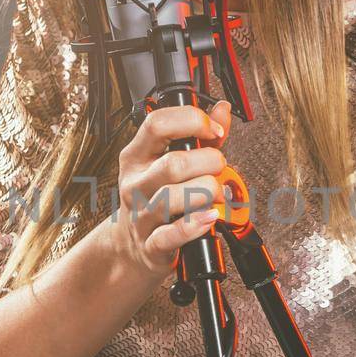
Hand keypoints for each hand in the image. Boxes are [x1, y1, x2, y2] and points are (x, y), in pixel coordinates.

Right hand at [112, 99, 232, 280]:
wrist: (132, 246)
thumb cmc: (157, 198)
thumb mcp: (172, 163)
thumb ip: (202, 138)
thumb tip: (222, 110)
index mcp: (137, 156)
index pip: (157, 124)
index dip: (192, 121)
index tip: (214, 131)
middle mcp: (135, 183)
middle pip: (173, 164)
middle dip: (209, 163)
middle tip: (218, 169)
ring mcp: (141, 215)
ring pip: (172, 198)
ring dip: (206, 192)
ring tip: (217, 194)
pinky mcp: (150, 245)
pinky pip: (171, 235)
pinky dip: (195, 225)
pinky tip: (209, 217)